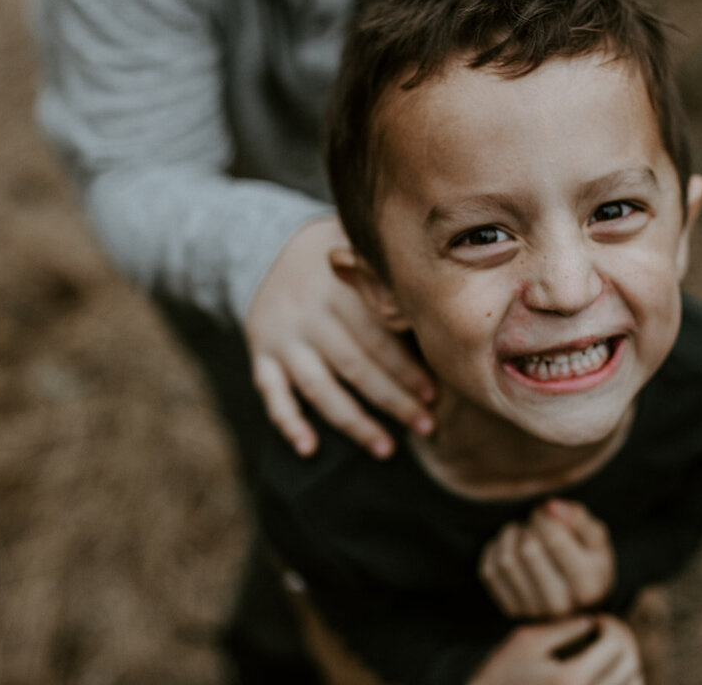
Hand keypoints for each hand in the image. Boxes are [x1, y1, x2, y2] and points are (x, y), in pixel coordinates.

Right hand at [244, 217, 434, 456]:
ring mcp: (281, 337)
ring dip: (354, 422)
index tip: (434, 395)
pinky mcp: (261, 355)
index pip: (378, 336)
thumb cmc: (340, 265)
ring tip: (386, 450)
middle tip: (426, 427)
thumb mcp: (361, 257)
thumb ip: (389, 285)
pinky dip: (289, 422)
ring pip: (320, 388)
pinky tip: (309, 449)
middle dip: (394, 401)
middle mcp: (308, 314)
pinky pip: (272, 394)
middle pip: (355, 367)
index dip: (407, 369)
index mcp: (339, 288)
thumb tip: (441, 323)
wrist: (270, 252)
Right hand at [469, 615, 642, 684]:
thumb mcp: (525, 641)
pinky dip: (624, 684)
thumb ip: (562, 627)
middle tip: (606, 633)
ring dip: (627, 666)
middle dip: (623, 643)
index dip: (612, 625)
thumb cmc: (501, 674)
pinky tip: (604, 674)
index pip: (616, 643)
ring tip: (607, 655)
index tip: (599, 620)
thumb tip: (593, 620)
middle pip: (630, 666)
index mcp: (571, 679)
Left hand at [480, 499, 614, 618]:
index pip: (554, 539)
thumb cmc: (588, 560)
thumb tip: (550, 506)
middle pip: (528, 550)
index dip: (544, 517)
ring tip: (522, 532)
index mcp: (588, 585)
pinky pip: (489, 571)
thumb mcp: (596, 538)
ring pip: (505, 561)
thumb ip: (578, 518)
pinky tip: (510, 546)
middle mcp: (561, 606)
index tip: (546, 512)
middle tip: (534, 523)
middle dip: (528, 527)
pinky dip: (495, 551)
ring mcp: (534, 611)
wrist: (577, 600)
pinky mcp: (511, 610)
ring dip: (509, 536)